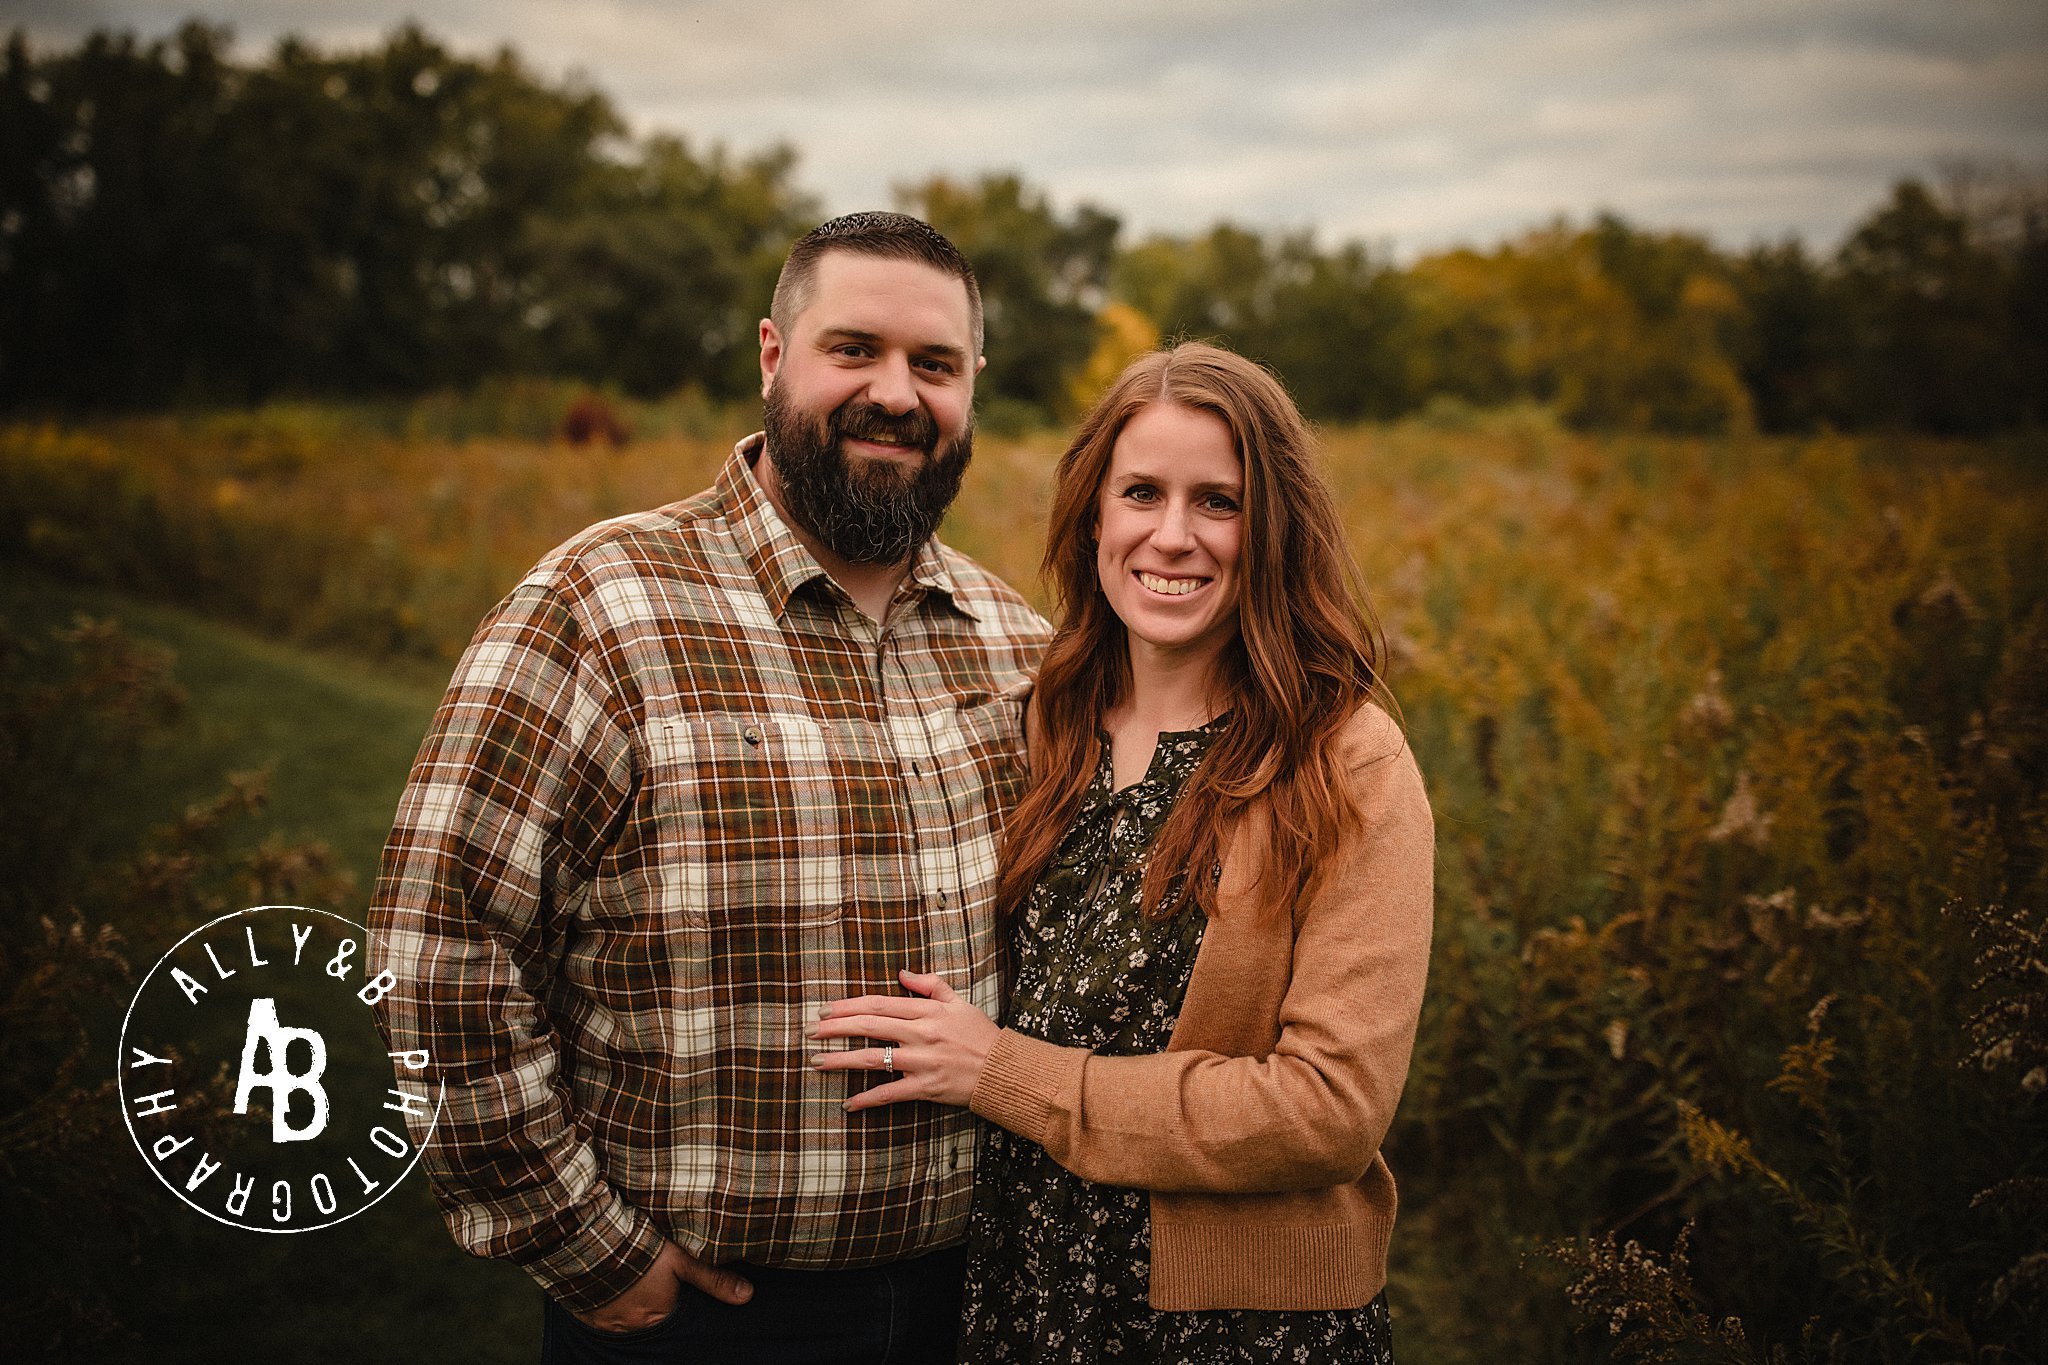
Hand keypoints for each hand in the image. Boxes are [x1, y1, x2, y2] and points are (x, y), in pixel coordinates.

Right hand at [571, 1240, 751, 1330]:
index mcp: (657, 1315)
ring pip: (621, 1316)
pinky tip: (606, 1282)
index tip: (670, 1290)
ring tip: (628, 1280)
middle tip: (647, 1283)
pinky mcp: (584, 1312)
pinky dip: (603, 1300)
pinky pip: (597, 1313)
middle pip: (646, 1319)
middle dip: (648, 1304)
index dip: (673, 1303)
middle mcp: (631, 1326)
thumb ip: (713, 1278)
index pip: (672, 1316)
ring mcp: (605, 1322)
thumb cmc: (639, 1248)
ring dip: (624, 1302)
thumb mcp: (681, 1259)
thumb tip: (746, 1296)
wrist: (588, 1240)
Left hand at [809, 970, 997, 1110]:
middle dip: (835, 1028)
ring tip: (816, 1062)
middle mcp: (920, 1034)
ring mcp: (921, 1062)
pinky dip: (866, 1099)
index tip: (825, 1009)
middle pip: (868, 1026)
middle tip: (810, 1031)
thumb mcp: (958, 1002)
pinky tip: (847, 1104)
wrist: (1002, 1070)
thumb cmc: (980, 1035)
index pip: (878, 1004)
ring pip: (872, 1058)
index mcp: (926, 1012)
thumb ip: (930, 985)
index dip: (848, 1006)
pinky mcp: (925, 1088)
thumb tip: (901, 974)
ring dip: (840, 1060)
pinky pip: (889, 1094)